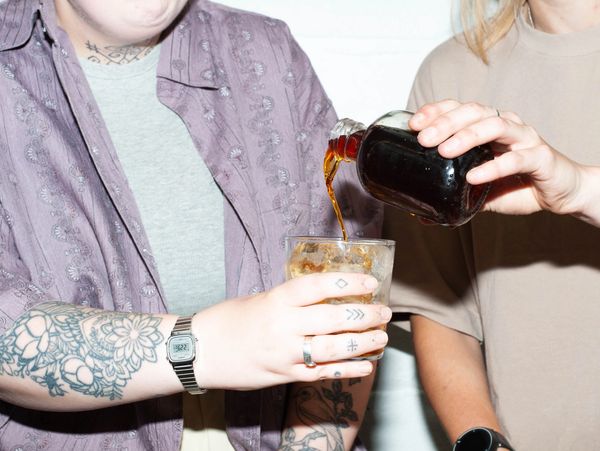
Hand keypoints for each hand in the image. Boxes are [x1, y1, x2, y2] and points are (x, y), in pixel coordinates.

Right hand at [192, 272, 390, 389]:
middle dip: (364, 316)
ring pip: (333, 350)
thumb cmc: (227, 320)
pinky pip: (322, 374)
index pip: (318, 287)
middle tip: (384, 311)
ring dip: (363, 343)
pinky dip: (346, 370)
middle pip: (333, 320)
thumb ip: (290, 300)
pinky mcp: (284, 376)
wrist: (199, 352)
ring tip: (382, 337)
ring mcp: (284, 354)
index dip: (348, 283)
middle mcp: (283, 327)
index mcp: (276, 301)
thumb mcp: (258, 299)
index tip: (370, 282)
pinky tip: (366, 365)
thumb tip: (324, 295)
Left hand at [409, 100, 593, 218]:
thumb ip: (454, 197)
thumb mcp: (479, 192)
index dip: (436, 112)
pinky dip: (493, 167)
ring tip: (444, 151)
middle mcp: (505, 125)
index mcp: (487, 126)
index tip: (414, 124)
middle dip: (445, 123)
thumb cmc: (519, 185)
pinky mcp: (540, 156)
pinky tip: (474, 176)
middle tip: (424, 139)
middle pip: (473, 112)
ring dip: (466, 136)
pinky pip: (516, 159)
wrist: (560, 193)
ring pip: (494, 126)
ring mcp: (524, 138)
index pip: (458, 109)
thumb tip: (422, 214)